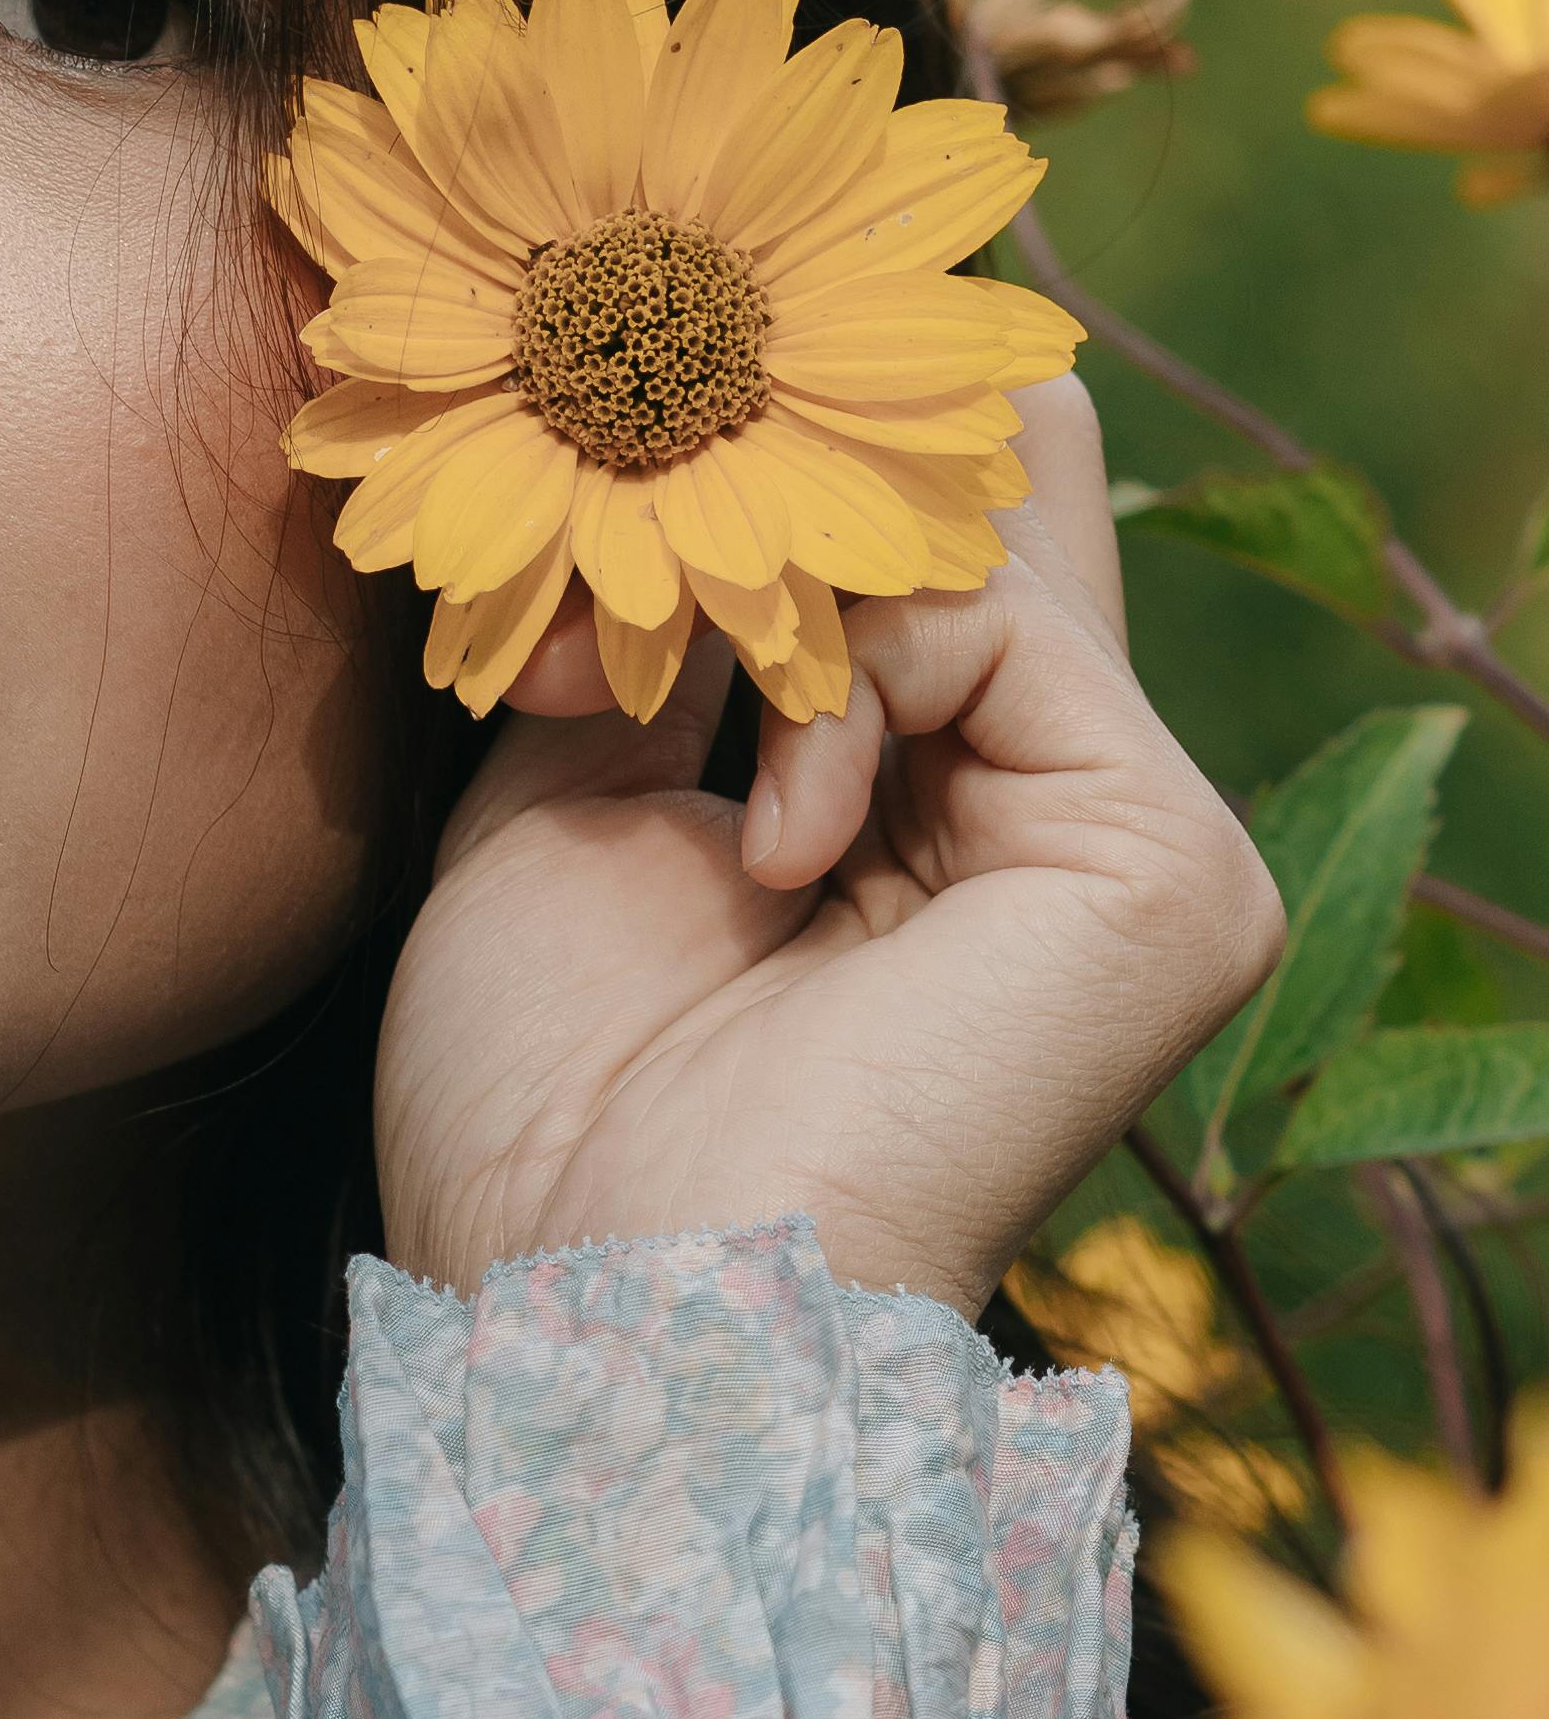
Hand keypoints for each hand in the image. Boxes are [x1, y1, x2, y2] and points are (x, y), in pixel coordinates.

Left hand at [370, 378, 1286, 1318]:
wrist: (594, 1293)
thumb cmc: (548, 1104)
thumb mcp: (565, 807)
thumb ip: (654, 645)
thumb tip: (679, 458)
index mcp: (929, 819)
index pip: (924, 552)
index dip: (794, 460)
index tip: (636, 425)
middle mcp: (1052, 817)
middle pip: (981, 510)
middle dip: (777, 483)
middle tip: (648, 491)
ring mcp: (1132, 842)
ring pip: (969, 540)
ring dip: (771, 592)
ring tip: (656, 716)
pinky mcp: (1171, 869)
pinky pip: (1003, 629)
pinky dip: (844, 683)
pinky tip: (770, 850)